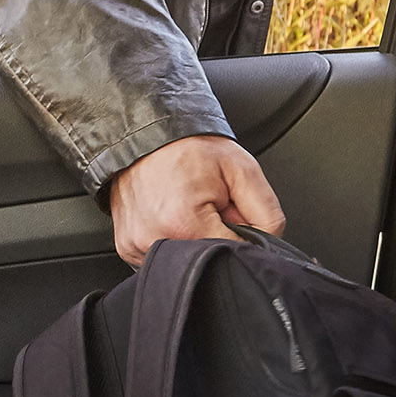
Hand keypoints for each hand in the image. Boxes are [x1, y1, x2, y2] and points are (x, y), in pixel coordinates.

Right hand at [106, 133, 282, 267]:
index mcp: (183, 224)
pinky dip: (171, 242)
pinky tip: (168, 217)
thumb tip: (269, 248)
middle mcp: (154, 240)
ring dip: (192, 242)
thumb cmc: (189, 147)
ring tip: (184, 209)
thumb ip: (267, 213)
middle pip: (207, 261)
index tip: (229, 210)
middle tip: (207, 207)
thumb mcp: (243, 170)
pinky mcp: (126, 248)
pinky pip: (160, 258)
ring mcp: (135, 247)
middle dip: (216, 238)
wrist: (146, 133)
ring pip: (184, 263)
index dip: (240, 233)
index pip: (234, 254)